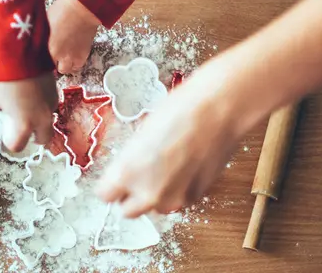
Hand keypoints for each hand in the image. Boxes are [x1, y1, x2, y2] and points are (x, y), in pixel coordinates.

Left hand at [0, 74, 57, 152]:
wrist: (22, 55)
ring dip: (39, 118)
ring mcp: (50, 105)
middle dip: (33, 137)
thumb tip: (0, 111)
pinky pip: (49, 104)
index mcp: (24, 124)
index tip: (6, 136)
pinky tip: (32, 93)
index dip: (10, 142)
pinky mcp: (55, 92)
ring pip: (47, 120)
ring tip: (26, 105)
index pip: (17, 145)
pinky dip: (42, 103)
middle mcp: (41, 118)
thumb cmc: (4, 79)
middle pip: (43, 139)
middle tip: (23, 129)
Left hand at [48, 0, 100, 72]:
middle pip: (62, 69)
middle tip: (57, 57)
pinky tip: (75, 52)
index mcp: (53, 49)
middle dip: (59, 65)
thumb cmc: (63, 11)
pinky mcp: (87, 50)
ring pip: (73, 68)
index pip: (48, 64)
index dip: (48, 60)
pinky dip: (78, 60)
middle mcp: (65, 56)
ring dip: (70, 64)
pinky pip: (82, 62)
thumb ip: (45, 33)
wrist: (83, 8)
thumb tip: (42, 35)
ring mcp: (78, 55)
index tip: (48, 55)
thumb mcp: (46, 21)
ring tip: (67, 57)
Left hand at [96, 63, 243, 217]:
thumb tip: (128, 170)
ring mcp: (174, 198)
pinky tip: (185, 166)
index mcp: (126, 173)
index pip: (106, 195)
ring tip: (166, 166)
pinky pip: (179, 200)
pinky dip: (180, 189)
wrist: (216, 112)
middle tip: (139, 176)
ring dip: (157, 193)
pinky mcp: (195, 198)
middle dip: (131, 196)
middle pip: (128, 210)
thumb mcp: (139, 135)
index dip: (112, 186)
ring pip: (156, 207)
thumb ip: (129, 161)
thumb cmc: (177, 113)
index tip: (115, 181)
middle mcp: (148, 192)